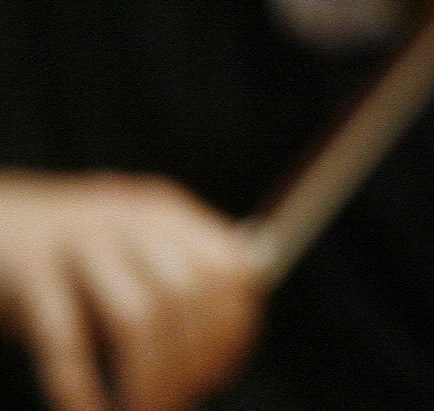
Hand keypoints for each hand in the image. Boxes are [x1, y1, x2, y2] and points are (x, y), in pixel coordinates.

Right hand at [0, 173, 258, 410]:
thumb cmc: (66, 261)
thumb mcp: (131, 258)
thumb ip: (178, 290)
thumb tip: (218, 362)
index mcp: (168, 216)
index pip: (230, 270)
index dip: (230, 332)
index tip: (212, 379)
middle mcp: (132, 219)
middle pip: (188, 295)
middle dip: (188, 363)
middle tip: (174, 405)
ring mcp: (80, 239)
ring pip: (137, 315)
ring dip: (148, 377)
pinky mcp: (29, 267)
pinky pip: (64, 334)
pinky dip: (78, 382)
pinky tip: (84, 410)